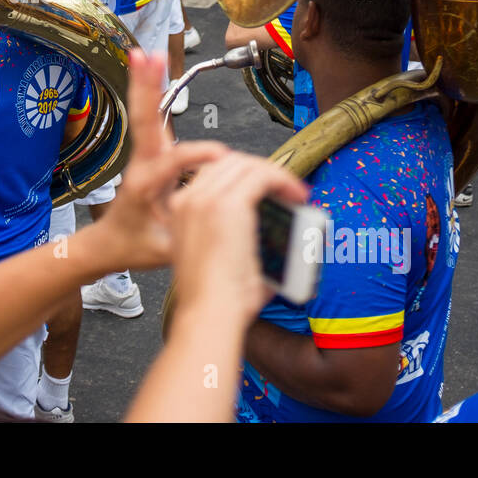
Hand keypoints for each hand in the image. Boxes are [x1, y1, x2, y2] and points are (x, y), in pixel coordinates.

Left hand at [90, 51, 229, 270]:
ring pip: (144, 116)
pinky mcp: (147, 156)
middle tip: (146, 59)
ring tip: (145, 55)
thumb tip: (218, 226)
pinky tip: (150, 72)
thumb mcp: (164, 251)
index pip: (174, 162)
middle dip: (147, 90)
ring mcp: (142, 158)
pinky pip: (148, 121)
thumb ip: (188, 237)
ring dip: (145, 84)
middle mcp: (141, 166)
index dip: (198, 157)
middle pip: (145, 122)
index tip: (223, 158)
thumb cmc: (132, 247)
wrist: (106, 245)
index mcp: (145, 186)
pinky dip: (148, 95)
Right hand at [167, 152, 307, 325]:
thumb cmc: (216, 302)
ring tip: (294, 191)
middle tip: (284, 187)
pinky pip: (261, 176)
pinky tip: (296, 195)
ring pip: (245, 165)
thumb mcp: (221, 260)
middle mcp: (189, 200)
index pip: (213, 173)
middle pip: (228, 162)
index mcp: (181, 212)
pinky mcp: (228, 205)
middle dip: (260, 170)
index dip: (243, 174)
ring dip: (274, 174)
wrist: (208, 315)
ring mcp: (206, 200)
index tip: (266, 187)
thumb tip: (279, 245)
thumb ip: (240, 243)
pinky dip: (283, 180)